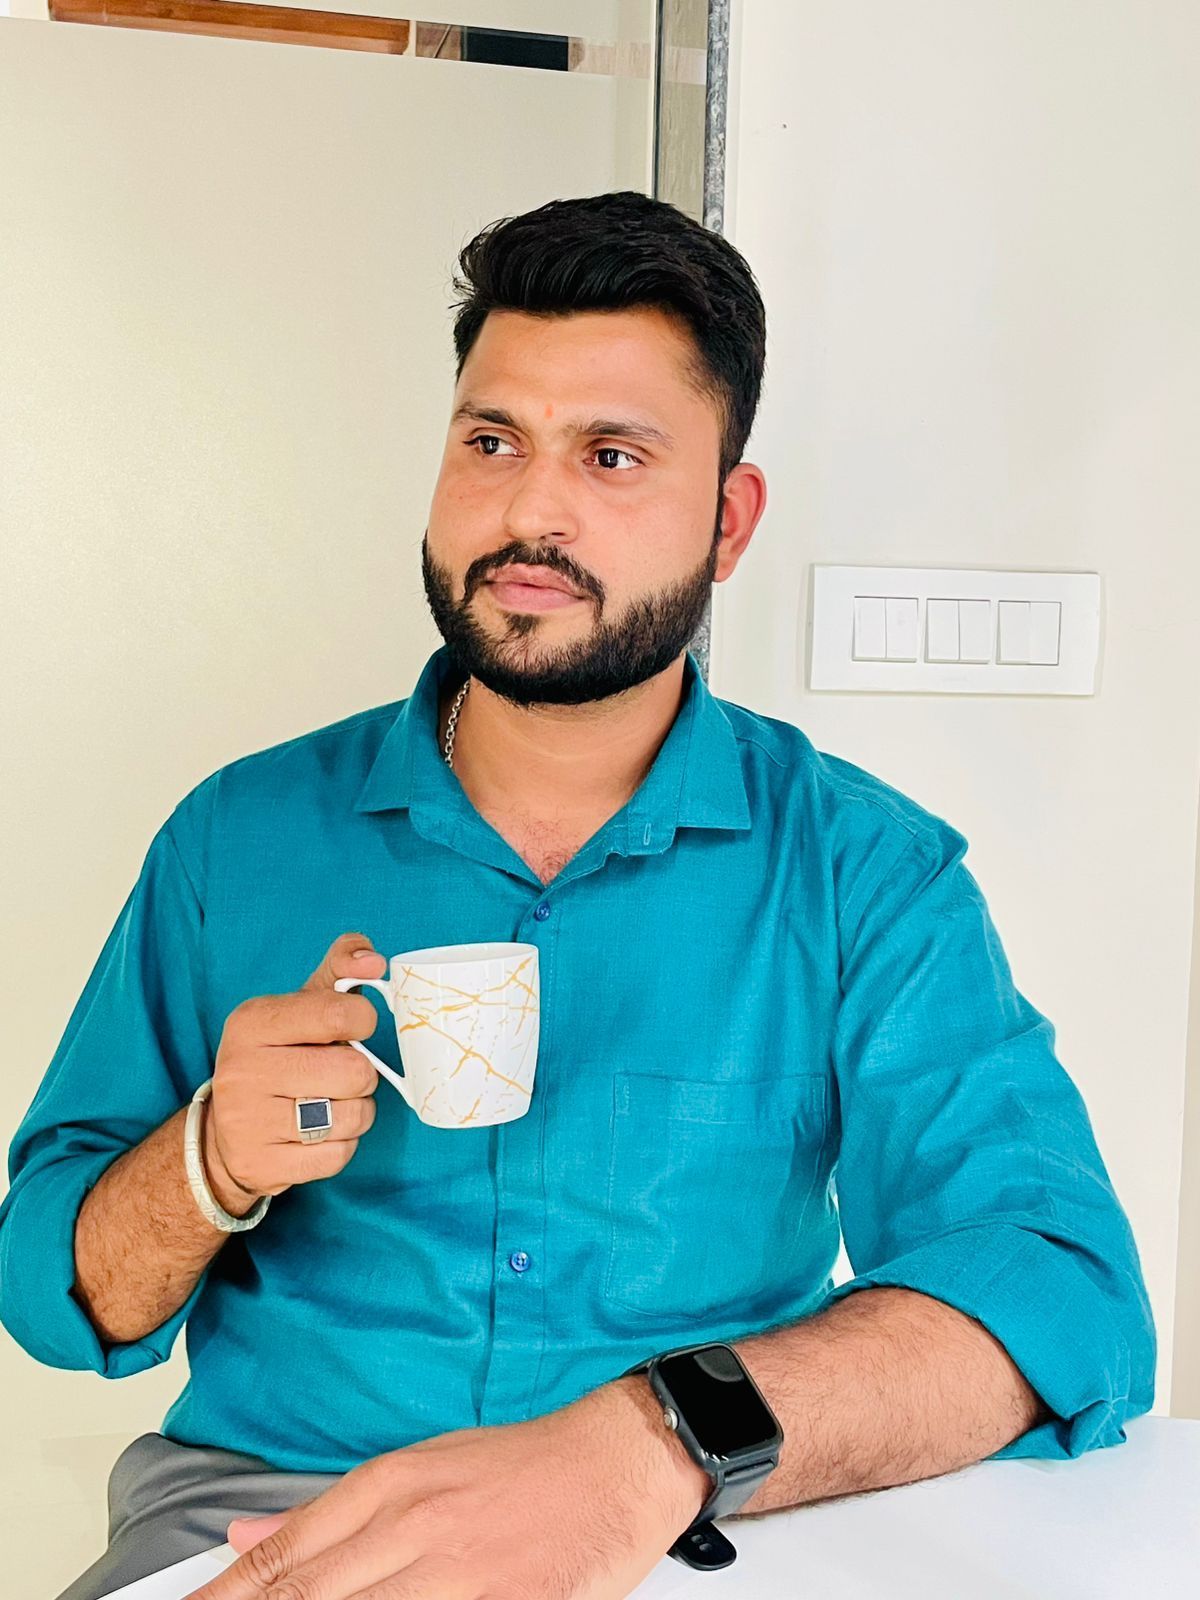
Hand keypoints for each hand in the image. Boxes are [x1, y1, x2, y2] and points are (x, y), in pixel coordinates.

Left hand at [185, 1379, 709, 1599]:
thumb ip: (333, 1511)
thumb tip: (246, 1536)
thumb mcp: (423, 1468)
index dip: (227, 1597)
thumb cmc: (525, 1464)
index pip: (283, 1559)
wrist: (618, 1459)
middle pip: (306, 1596)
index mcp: (390, 1487)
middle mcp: (413, 1528)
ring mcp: (458, 1576)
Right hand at [201, 932, 387, 1214]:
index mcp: (252, 1021)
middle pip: (354, 1071)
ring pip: (353, 1116)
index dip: (363, 1021)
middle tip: (339, 1074)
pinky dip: (342, 1145)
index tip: (353, 1027)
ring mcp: (248, 1122)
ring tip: (330, 1103)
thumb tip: (375, 960)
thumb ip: (341, 970)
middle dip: (361, 1074)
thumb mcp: (300, 1005)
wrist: (225, 1132)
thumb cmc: (279, 1057)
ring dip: (356, 1111)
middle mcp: (243, 1069)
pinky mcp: (261, 1165)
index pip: (339, 1014)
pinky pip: (339, 1155)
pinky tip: (319, 1135)